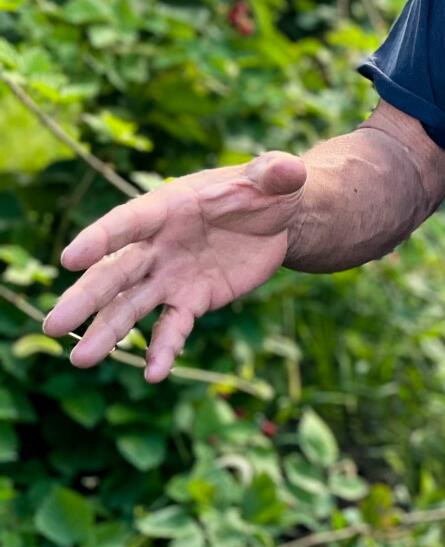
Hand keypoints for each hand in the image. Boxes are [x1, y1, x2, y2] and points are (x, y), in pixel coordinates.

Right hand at [43, 151, 307, 380]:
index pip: (127, 223)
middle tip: (52, 326)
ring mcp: (171, 276)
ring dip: (107, 333)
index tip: (70, 258)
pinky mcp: (192, 299)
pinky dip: (164, 349)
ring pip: (131, 306)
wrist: (280, 220)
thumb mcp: (275, 177)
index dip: (100, 239)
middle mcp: (158, 245)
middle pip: (115, 273)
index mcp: (167, 208)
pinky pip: (173, 327)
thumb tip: (288, 171)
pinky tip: (155, 375)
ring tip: (80, 360)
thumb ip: (275, 173)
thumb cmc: (267, 190)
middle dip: (85, 298)